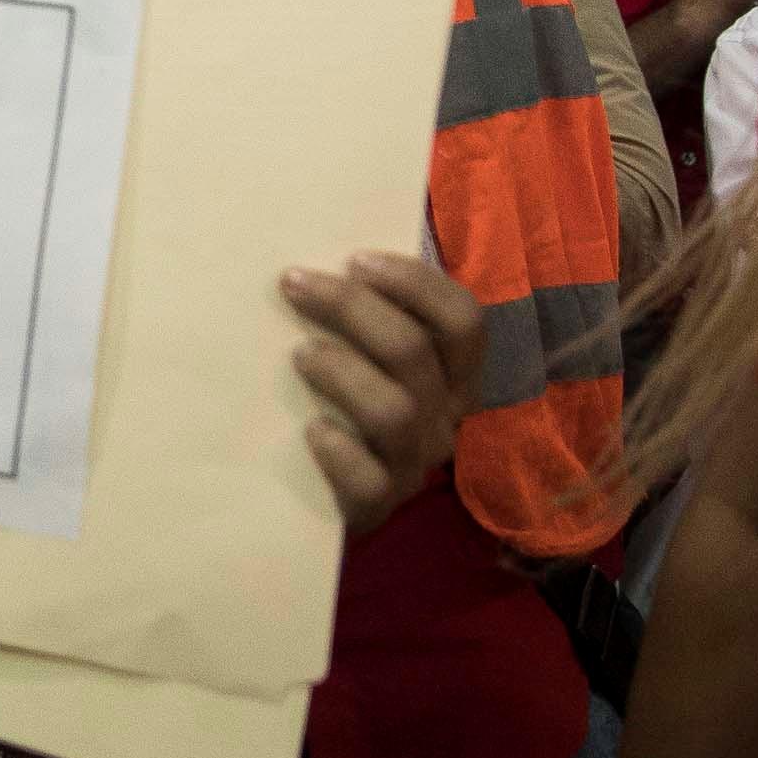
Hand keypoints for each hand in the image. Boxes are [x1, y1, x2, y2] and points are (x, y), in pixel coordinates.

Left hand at [286, 249, 483, 530]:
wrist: (316, 489)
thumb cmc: (339, 395)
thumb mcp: (361, 347)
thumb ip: (361, 306)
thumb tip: (318, 252)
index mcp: (452, 373)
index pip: (463, 320)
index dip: (414, 283)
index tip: (354, 259)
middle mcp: (444, 417)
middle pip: (414, 351)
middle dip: (351, 308)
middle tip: (295, 285)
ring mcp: (413, 464)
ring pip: (395, 411)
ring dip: (343, 371)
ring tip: (300, 354)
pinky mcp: (377, 506)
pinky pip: (370, 481)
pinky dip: (340, 451)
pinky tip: (311, 430)